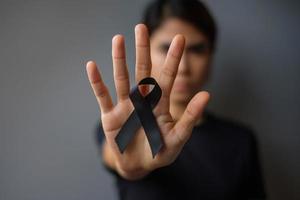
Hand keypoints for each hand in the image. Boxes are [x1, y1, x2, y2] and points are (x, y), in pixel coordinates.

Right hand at [86, 24, 209, 179]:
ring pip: (122, 78)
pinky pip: (103, 95)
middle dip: (142, 49)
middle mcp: (142, 99)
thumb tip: (207, 94)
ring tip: (118, 39)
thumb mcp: (178, 138)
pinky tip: (92, 66)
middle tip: (141, 27)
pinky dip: (97, 82)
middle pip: (142, 70)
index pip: (167, 77)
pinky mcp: (110, 115)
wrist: (138, 166)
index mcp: (159, 104)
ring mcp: (125, 105)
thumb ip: (190, 117)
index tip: (180, 39)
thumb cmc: (159, 152)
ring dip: (119, 59)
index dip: (173, 59)